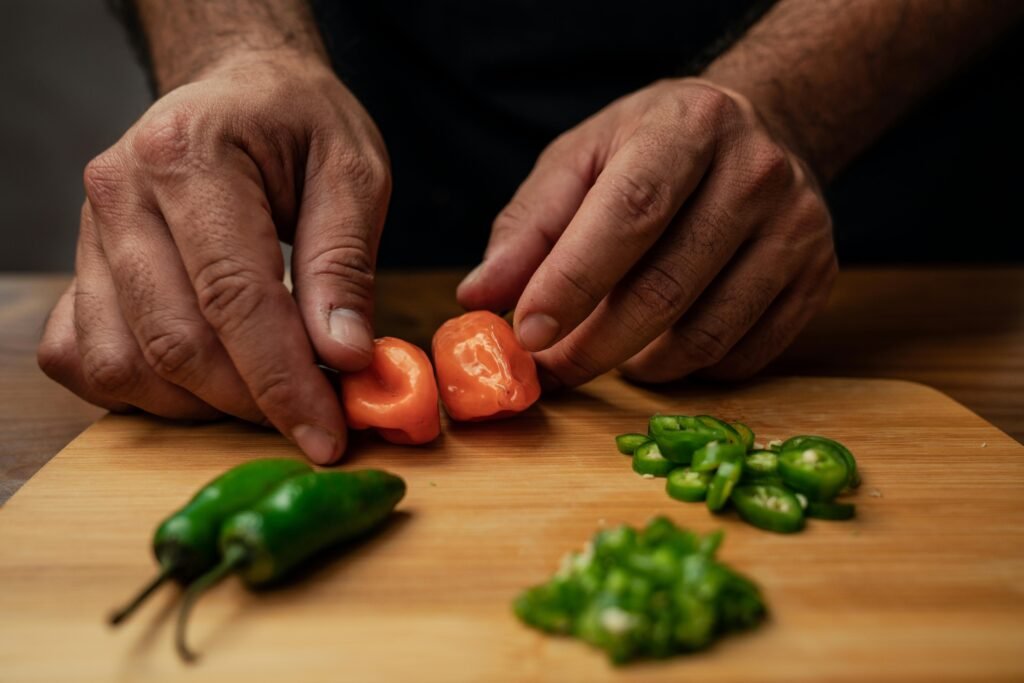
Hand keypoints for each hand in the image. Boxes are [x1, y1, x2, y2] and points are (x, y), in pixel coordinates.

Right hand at [37, 51, 390, 463]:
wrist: (240, 91)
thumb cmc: (300, 124)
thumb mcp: (353, 172)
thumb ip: (344, 264)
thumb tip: (343, 357)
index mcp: (191, 156)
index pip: (234, 297)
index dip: (282, 381)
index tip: (326, 435)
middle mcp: (121, 194)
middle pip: (175, 343)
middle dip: (250, 402)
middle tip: (313, 415)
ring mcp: (89, 234)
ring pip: (123, 364)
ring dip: (199, 405)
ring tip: (265, 391)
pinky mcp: (82, 268)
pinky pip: (82, 358)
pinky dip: (140, 391)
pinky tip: (201, 378)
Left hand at [457, 78, 836, 386]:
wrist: (762, 133)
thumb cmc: (654, 149)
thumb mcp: (582, 160)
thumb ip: (528, 226)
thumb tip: (480, 297)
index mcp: (688, 128)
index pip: (629, 216)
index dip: (573, 282)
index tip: (527, 334)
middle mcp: (756, 173)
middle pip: (666, 287)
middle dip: (594, 346)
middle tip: (551, 370)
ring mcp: (799, 228)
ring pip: (707, 334)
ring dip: (640, 366)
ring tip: (606, 354)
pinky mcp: (820, 276)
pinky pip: (745, 355)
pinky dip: (691, 370)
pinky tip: (662, 349)